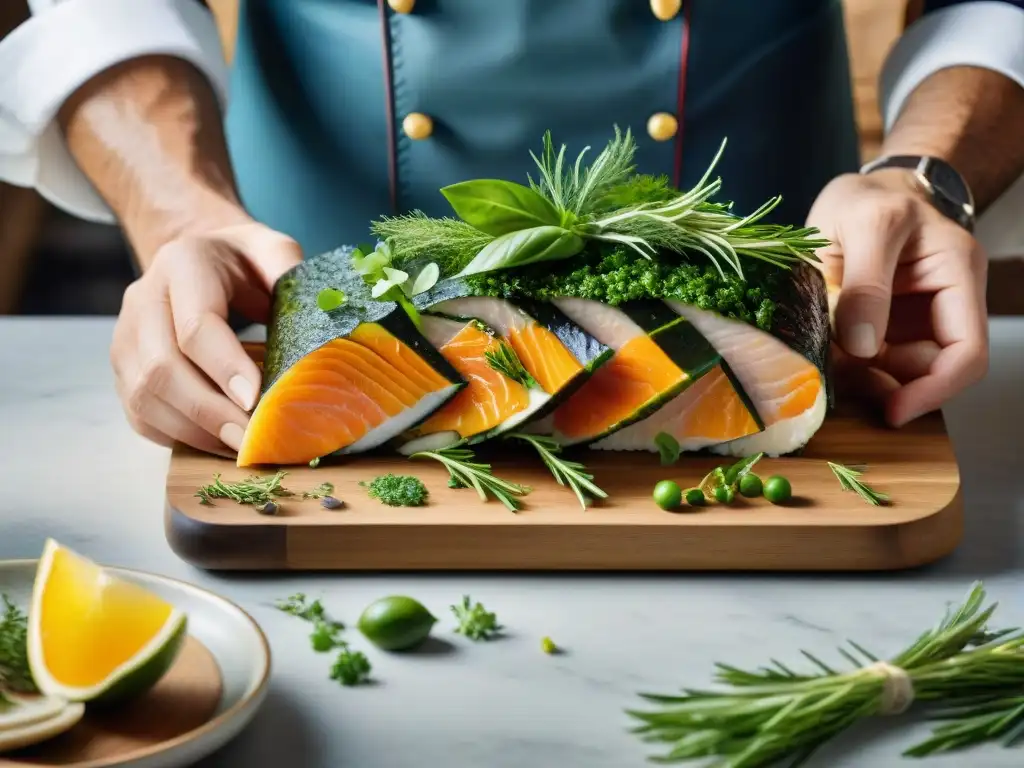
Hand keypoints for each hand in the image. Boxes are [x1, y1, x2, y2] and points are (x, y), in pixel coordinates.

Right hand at [111, 220, 302, 454]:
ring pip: (145, 397)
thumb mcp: (272, 249)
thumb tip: (316, 317)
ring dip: (195, 431)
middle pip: (162, 368)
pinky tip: (218, 442)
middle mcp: (143, 299)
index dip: (225, 368)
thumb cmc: (243, 259)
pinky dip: (178, 436)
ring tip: (240, 446)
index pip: (196, 326)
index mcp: (183, 264)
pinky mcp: (123, 368)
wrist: (197, 254)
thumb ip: (291, 273)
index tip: (257, 401)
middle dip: (211, 413)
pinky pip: (140, 414)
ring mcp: (125, 336)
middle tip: (253, 440)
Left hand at [807, 169, 988, 425]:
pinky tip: (825, 356)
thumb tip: (864, 348)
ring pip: (897, 373)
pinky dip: (848, 369)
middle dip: (889, 387)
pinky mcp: (883, 330)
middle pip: (930, 370)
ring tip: (826, 361)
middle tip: (841, 387)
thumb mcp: (867, 224)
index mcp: (956, 274)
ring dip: (862, 380)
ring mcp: (912, 320)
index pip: (967, 351)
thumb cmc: (869, 198)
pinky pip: (871, 364)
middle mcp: (943, 304)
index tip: (894, 411)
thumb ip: (865, 284)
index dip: (935, 390)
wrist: (858, 193)